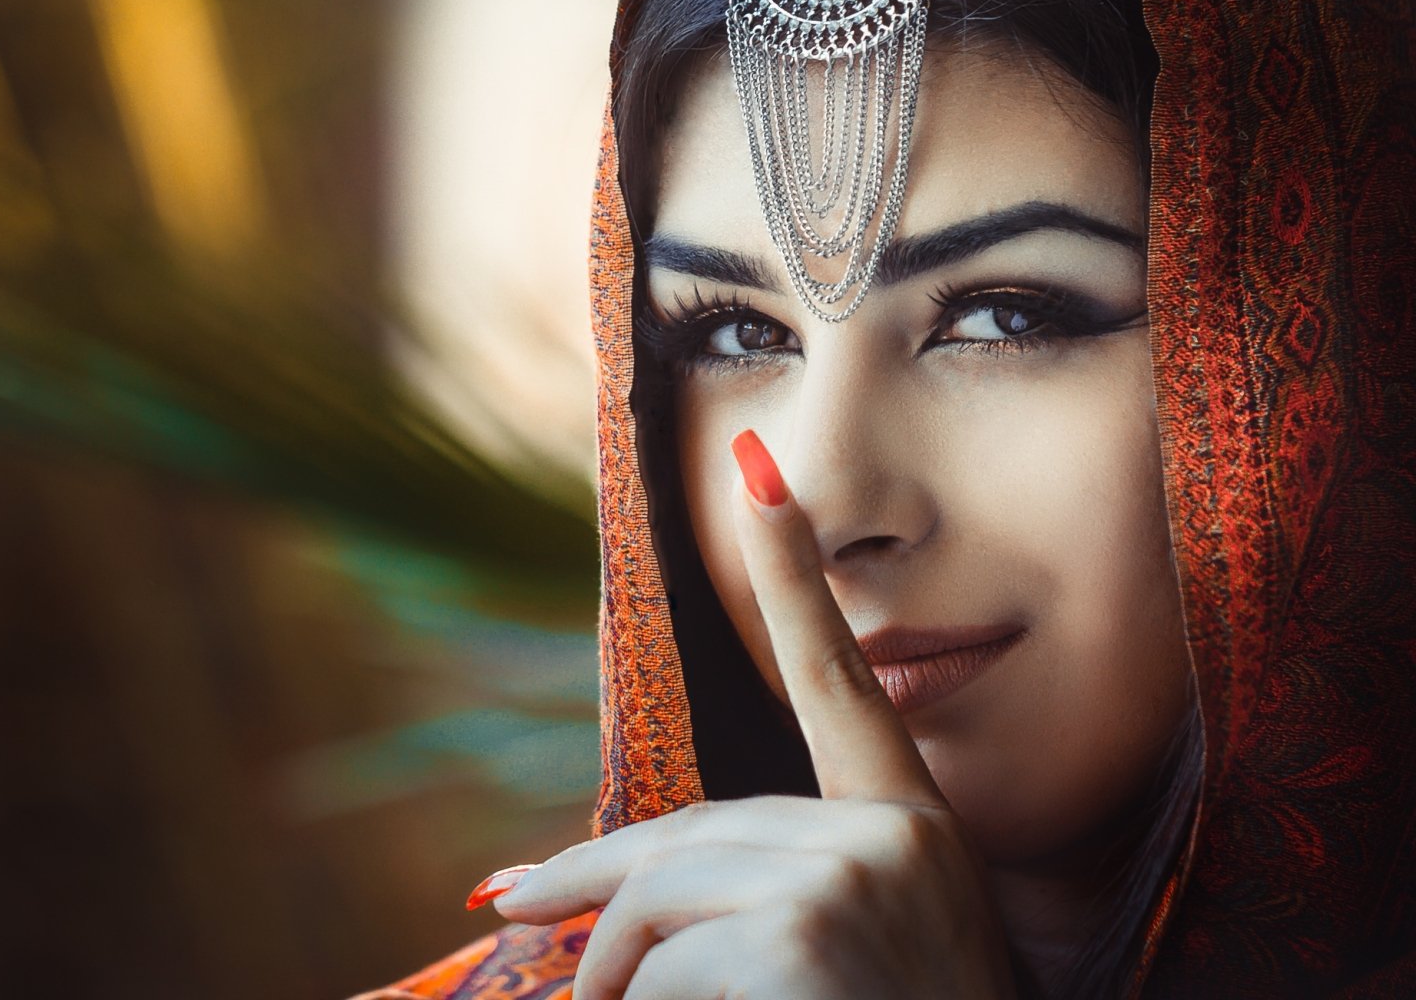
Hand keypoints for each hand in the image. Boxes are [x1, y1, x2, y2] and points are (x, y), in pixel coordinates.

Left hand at [472, 428, 1019, 999]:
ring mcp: (849, 880)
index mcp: (912, 827)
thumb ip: (782, 897)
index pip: (841, 678)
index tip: (759, 467)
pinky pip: (658, 977)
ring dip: (609, 987)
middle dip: (584, 884)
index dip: (795, 572)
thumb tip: (635, 891)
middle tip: (503, 899)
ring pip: (653, 912)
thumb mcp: (866, 956)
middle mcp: (889, 834)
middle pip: (684, 831)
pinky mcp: (803, 934)